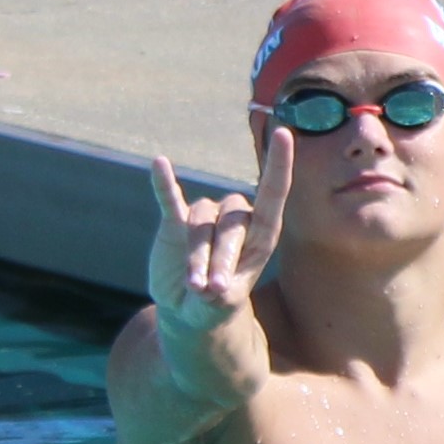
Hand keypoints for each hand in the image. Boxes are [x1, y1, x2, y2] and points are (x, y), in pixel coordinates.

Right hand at [149, 137, 289, 332]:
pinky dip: (164, 183)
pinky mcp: (174, 223)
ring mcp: (204, 219)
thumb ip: (219, 290)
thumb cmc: (217, 304)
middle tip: (211, 289)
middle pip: (232, 223)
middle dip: (221, 257)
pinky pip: (169, 199)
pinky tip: (159, 163)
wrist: (190, 309)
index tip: (284, 134)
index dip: (278, 165)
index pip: (273, 193)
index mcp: (261, 234)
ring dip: (196, 255)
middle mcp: (234, 220)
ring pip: (201, 225)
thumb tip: (204, 283)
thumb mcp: (225, 302)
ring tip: (195, 286)